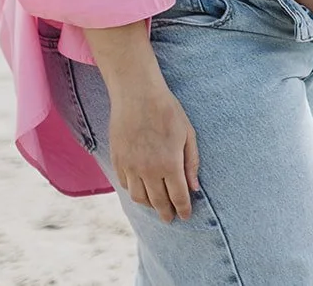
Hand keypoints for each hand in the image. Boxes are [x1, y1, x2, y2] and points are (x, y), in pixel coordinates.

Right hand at [109, 83, 199, 223]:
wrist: (137, 94)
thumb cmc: (167, 111)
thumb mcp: (188, 134)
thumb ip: (191, 163)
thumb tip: (194, 187)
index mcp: (170, 164)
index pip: (178, 197)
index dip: (183, 209)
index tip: (185, 216)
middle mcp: (149, 170)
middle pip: (158, 202)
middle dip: (166, 213)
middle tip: (171, 218)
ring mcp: (130, 167)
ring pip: (139, 198)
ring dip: (149, 205)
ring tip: (157, 205)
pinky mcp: (117, 160)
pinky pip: (125, 185)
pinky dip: (134, 191)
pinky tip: (142, 189)